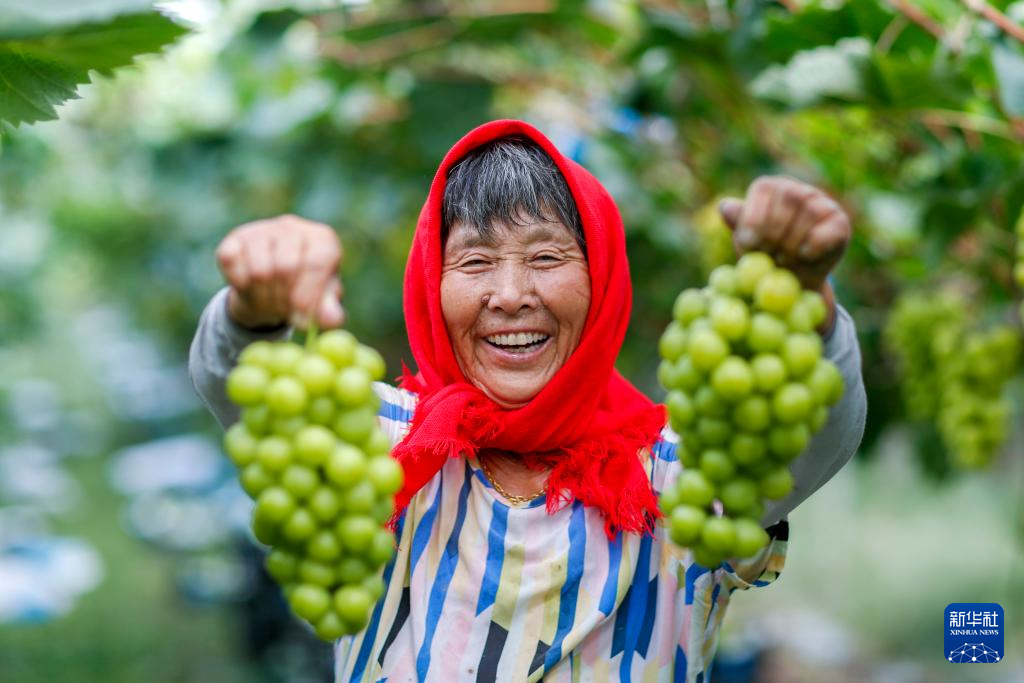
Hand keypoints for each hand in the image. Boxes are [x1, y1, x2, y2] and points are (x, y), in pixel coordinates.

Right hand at [216, 214, 344, 330]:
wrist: (271, 287)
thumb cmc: (303, 293)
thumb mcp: (321, 304)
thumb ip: (329, 312)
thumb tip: (332, 321)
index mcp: (322, 240)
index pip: (317, 263)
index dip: (309, 295)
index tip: (303, 320)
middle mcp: (293, 227)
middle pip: (287, 267)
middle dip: (284, 299)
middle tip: (284, 311)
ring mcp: (263, 229)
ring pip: (259, 270)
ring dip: (263, 296)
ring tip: (270, 300)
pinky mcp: (236, 237)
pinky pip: (232, 263)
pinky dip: (240, 284)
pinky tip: (250, 286)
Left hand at [717, 176, 849, 291]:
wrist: (792, 281)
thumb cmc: (764, 256)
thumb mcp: (747, 241)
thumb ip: (738, 223)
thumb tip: (725, 207)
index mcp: (770, 188)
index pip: (764, 188)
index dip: (754, 217)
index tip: (748, 243)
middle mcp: (796, 189)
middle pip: (788, 198)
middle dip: (773, 232)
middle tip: (768, 255)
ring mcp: (821, 202)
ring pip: (810, 212)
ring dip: (792, 242)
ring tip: (783, 259)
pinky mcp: (839, 222)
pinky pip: (828, 229)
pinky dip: (814, 245)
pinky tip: (804, 255)